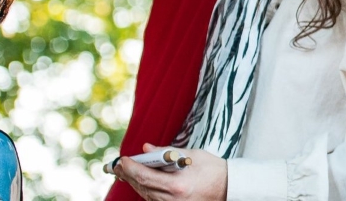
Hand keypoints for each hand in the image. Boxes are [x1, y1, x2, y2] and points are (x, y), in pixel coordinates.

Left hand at [112, 143, 226, 200]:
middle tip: (117, 165)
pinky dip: (144, 188)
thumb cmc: (213, 170)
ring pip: (146, 194)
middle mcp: (173, 199)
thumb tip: (146, 149)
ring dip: (134, 182)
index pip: (146, 176)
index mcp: (178, 185)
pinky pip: (153, 198)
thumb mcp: (191, 156)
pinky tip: (139, 180)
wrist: (229, 188)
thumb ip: (167, 152)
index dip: (131, 168)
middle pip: (142, 187)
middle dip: (128, 175)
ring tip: (124, 171)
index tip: (123, 159)